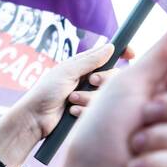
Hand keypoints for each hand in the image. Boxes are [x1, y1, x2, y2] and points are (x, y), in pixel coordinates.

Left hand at [0, 42, 132, 166]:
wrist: (34, 119)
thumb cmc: (46, 92)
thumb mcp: (67, 72)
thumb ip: (90, 61)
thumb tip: (111, 47)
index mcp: (83, 65)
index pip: (108, 55)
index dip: (122, 52)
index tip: (131, 54)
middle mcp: (88, 79)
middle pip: (113, 75)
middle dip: (104, 79)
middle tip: (91, 81)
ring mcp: (88, 95)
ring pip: (106, 94)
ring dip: (89, 97)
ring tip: (71, 100)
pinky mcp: (86, 111)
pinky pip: (97, 109)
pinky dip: (85, 109)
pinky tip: (71, 111)